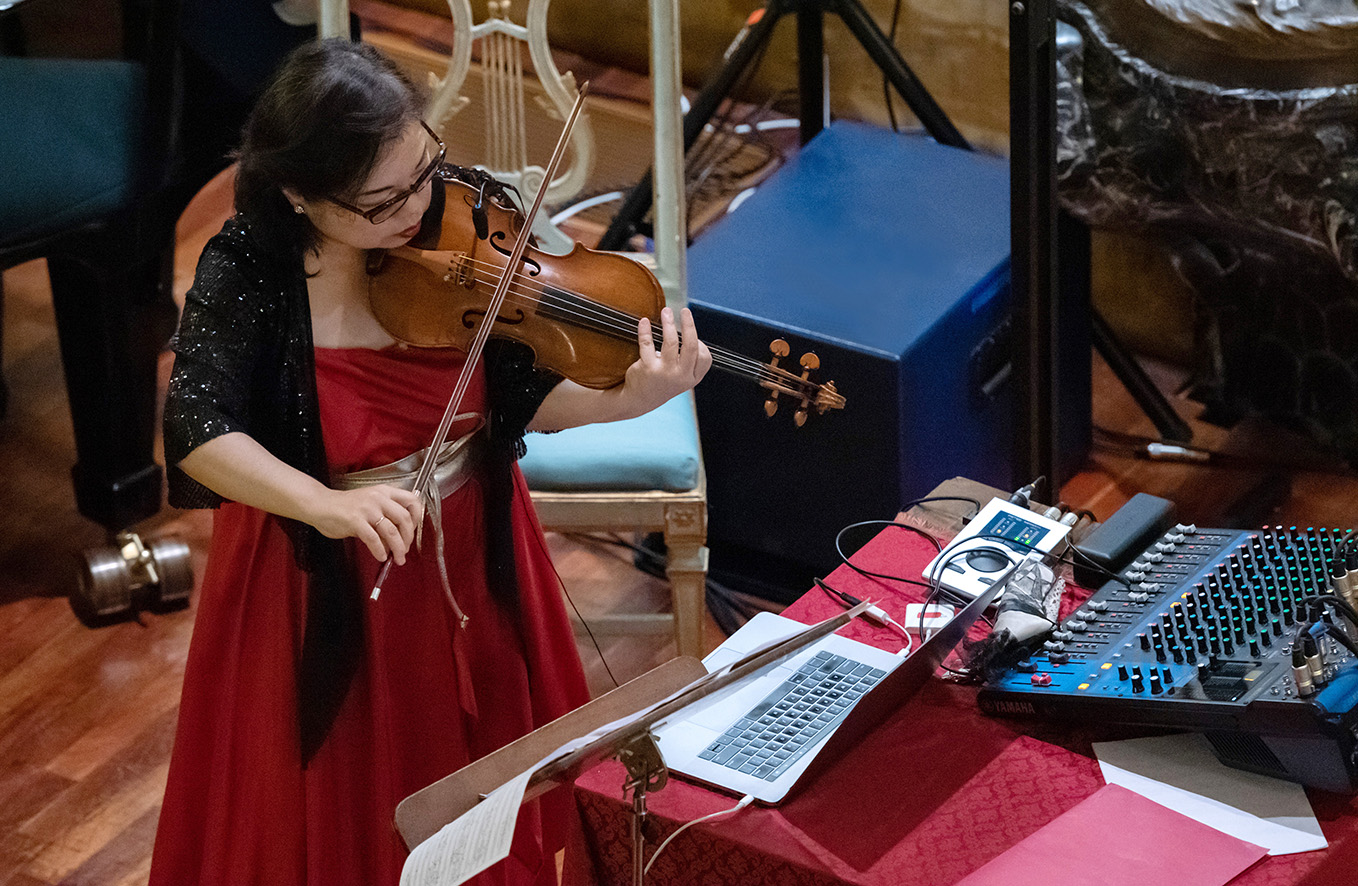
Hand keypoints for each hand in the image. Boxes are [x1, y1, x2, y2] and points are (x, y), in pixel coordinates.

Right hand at [306, 484, 423, 563]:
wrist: (320, 504)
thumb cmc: (344, 506)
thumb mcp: (369, 503)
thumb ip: (385, 515)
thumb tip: (399, 536)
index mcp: (384, 492)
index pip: (412, 500)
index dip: (417, 517)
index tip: (414, 530)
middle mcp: (378, 498)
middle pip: (404, 518)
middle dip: (408, 538)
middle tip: (405, 549)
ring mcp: (367, 509)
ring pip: (391, 531)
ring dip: (397, 548)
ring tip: (397, 557)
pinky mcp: (355, 520)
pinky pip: (373, 539)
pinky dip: (380, 550)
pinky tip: (381, 555)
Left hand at [625, 307, 712, 413]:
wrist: (638, 400)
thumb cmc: (662, 383)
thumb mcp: (680, 378)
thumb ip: (688, 361)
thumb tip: (689, 329)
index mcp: (691, 379)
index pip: (704, 357)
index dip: (700, 342)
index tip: (690, 333)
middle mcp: (681, 376)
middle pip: (691, 345)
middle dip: (689, 324)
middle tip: (685, 310)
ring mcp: (665, 373)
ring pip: (671, 342)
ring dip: (669, 323)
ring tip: (666, 311)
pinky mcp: (648, 368)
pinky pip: (648, 343)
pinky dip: (645, 330)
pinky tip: (644, 322)